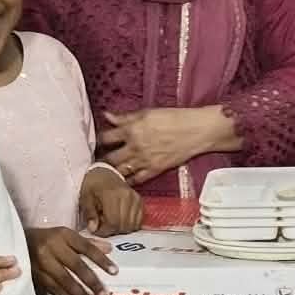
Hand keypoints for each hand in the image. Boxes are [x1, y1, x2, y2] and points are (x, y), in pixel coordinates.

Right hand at [27, 226, 115, 294]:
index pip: (86, 247)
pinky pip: (52, 288)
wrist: (20, 241)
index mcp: (63, 235)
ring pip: (64, 280)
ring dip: (80, 294)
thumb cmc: (49, 239)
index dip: (101, 260)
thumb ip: (88, 243)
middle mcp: (52, 247)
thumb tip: (109, 248)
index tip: (114, 272)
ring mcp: (42, 261)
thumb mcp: (67, 236)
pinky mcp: (35, 273)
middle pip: (76, 266)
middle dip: (92, 282)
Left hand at [78, 166, 142, 234]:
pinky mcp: (140, 201)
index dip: (104, 231)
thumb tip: (93, 228)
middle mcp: (127, 196)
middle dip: (112, 231)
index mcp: (112, 194)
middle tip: (102, 227)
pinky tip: (119, 220)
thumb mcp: (85, 197)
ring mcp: (135, 199)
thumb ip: (90, 214)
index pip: (113, 222)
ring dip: (121, 229)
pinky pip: (138, 221)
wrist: (103, 174)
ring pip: (132, 226)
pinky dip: (129, 225)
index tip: (96, 231)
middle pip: (123, 225)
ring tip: (110, 222)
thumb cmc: (92, 185)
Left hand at [98, 107, 237, 182]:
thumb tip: (107, 116)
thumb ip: (126, 117)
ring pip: (120, 170)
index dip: (99, 140)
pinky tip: (123, 182)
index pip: (106, 137)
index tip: (98, 143)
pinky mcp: (155, 170)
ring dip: (112, 172)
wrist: (196, 131)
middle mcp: (134, 146)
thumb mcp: (147, 112)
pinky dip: (128, 182)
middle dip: (102, 159)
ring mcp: (144, 160)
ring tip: (107, 172)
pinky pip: (136, 180)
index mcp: (131, 129)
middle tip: (99, 160)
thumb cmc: (174, 118)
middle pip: (110, 157)